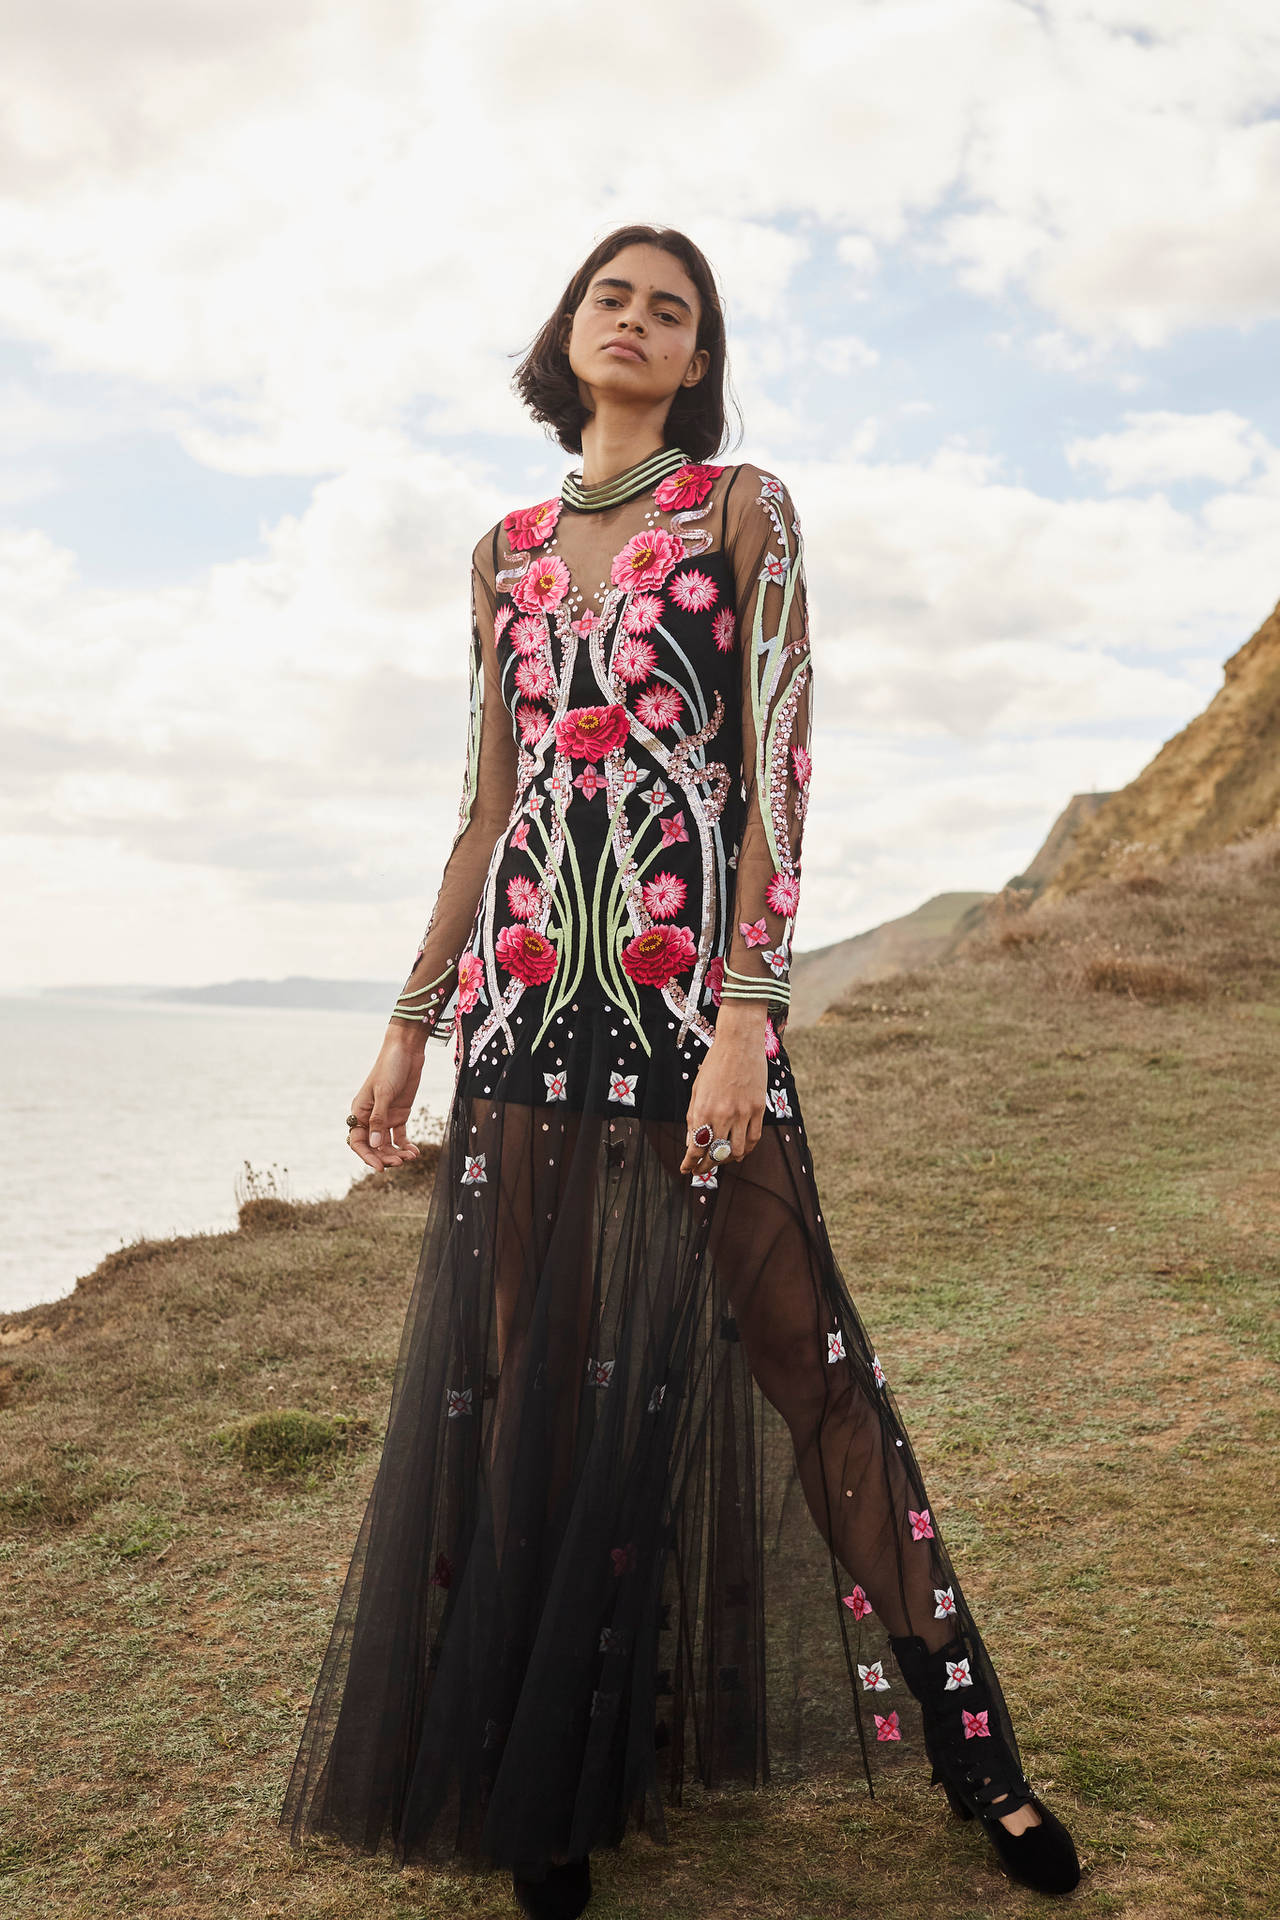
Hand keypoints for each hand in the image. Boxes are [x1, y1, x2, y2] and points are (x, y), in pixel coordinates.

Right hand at [346, 1021, 427, 1170]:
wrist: (406, 1051)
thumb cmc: (390, 1067)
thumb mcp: (384, 1093)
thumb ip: (380, 1119)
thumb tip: (375, 1144)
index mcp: (359, 1111)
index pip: (358, 1141)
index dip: (367, 1156)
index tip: (380, 1167)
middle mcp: (370, 1117)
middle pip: (374, 1146)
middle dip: (385, 1157)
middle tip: (400, 1162)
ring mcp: (386, 1117)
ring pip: (387, 1144)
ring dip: (397, 1153)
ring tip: (410, 1157)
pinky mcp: (400, 1114)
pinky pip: (400, 1136)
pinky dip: (406, 1145)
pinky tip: (415, 1151)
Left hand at [679, 1002, 768, 1174]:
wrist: (739, 1044)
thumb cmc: (715, 1064)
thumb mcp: (697, 1090)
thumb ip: (694, 1118)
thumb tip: (692, 1142)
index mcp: (703, 1110)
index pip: (696, 1148)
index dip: (690, 1163)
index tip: (686, 1169)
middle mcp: (723, 1115)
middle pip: (715, 1154)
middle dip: (705, 1166)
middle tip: (700, 1170)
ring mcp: (743, 1114)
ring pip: (737, 1152)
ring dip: (726, 1160)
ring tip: (720, 1159)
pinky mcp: (758, 1109)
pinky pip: (754, 1139)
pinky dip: (746, 1150)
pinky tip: (739, 1150)